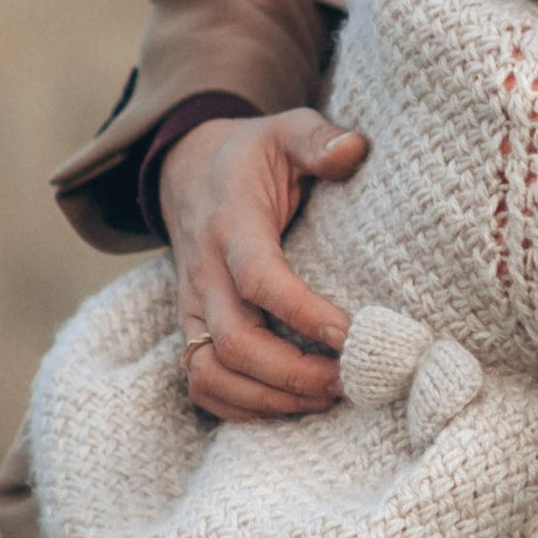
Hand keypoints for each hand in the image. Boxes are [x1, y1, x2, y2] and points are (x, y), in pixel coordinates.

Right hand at [158, 109, 368, 421]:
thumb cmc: (250, 155)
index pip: (259, 279)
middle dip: (294, 373)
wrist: (184, 170)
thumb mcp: (286, 129)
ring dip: (270, 398)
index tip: (353, 334)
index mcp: (231, 223)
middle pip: (235, 343)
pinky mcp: (191, 328)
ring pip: (211, 374)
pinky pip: (201, 384)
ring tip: (327, 398)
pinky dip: (241, 407)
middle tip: (351, 381)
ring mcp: (192, 306)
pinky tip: (290, 406)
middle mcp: (205, 272)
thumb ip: (319, 138)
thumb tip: (353, 150)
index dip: (305, 314)